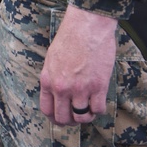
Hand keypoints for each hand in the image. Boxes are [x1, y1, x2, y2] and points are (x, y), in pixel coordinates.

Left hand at [40, 4, 117, 123]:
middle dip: (70, 121)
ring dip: (85, 117)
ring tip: (89, 110)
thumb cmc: (70, 37)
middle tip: (77, 117)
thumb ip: (52, 78)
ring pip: (81, 117)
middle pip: (63, 118)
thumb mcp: (51, 58)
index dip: (55, 118)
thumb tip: (56, 93)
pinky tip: (99, 103)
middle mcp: (62, 88)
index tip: (62, 119)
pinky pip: (98, 109)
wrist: (88, 25)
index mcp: (48, 80)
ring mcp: (80, 88)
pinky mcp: (98, 86)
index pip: (47, 110)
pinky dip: (98, 110)